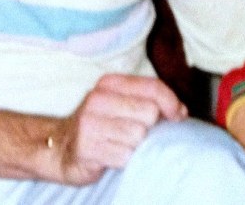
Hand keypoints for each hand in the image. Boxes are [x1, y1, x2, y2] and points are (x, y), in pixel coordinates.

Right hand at [51, 73, 186, 185]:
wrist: (63, 147)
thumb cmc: (102, 126)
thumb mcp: (123, 105)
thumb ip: (152, 102)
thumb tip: (182, 112)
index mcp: (110, 83)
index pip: (153, 87)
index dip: (172, 103)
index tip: (177, 117)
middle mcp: (98, 98)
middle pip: (149, 112)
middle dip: (150, 128)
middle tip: (137, 134)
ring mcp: (90, 122)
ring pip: (138, 136)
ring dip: (136, 146)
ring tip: (122, 145)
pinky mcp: (86, 146)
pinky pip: (125, 156)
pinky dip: (125, 160)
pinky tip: (113, 156)